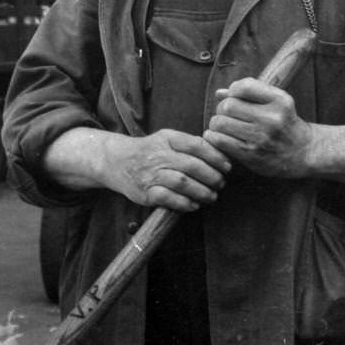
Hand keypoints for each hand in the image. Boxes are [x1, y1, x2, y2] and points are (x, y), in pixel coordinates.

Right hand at [109, 128, 230, 209]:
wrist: (117, 161)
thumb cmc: (149, 151)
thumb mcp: (167, 139)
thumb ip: (189, 144)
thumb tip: (220, 154)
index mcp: (167, 139)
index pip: (197, 145)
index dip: (216, 157)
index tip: (227, 166)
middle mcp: (158, 155)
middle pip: (192, 166)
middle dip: (212, 177)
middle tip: (221, 183)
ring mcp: (151, 175)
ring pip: (182, 183)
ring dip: (202, 192)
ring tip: (212, 196)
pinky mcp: (145, 192)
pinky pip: (168, 199)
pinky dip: (184, 203)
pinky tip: (194, 205)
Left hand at [204, 78, 312, 177]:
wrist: (303, 153)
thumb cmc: (285, 125)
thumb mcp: (277, 104)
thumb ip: (250, 95)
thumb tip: (219, 93)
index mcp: (280, 100)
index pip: (245, 86)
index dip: (233, 90)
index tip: (235, 97)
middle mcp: (272, 118)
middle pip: (228, 105)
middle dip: (222, 109)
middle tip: (227, 115)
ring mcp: (261, 137)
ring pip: (221, 123)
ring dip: (216, 124)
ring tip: (224, 127)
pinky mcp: (250, 153)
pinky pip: (220, 140)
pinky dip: (214, 137)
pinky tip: (220, 138)